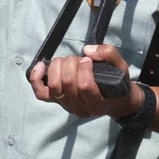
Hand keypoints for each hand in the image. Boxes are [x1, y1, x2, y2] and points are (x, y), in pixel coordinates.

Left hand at [28, 45, 142, 118]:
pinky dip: (37, 79)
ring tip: (68, 62)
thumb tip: (88, 50)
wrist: (115, 100)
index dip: (84, 68)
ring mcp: (67, 106)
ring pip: (54, 85)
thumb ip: (109, 55)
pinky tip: (40, 66)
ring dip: (58, 67)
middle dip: (71, 64)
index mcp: (98, 103)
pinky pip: (41, 93)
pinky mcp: (57, 101)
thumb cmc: (117, 83)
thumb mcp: (121, 67)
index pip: (85, 86)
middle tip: (79, 60)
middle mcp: (80, 108)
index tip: (88, 60)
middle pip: (67, 82)